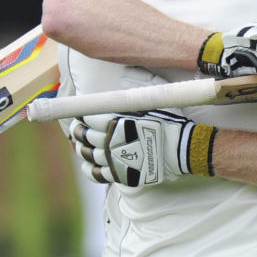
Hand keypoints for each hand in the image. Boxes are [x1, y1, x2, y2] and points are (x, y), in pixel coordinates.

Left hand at [70, 110, 216, 186]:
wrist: (179, 149)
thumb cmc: (166, 124)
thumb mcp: (147, 105)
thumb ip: (129, 100)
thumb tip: (121, 83)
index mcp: (115, 121)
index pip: (89, 117)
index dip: (82, 115)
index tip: (80, 115)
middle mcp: (110, 140)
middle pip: (84, 135)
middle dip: (77, 131)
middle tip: (77, 128)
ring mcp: (113, 159)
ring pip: (87, 154)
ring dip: (80, 148)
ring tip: (79, 145)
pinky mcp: (119, 174)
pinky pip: (97, 174)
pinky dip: (88, 169)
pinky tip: (87, 164)